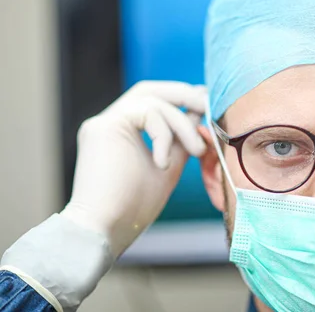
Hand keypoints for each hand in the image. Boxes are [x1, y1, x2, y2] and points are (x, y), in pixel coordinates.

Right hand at [60, 81, 206, 256]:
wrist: (105, 229)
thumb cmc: (134, 206)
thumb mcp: (169, 165)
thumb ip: (181, 140)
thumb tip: (199, 115)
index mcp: (123, 131)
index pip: (153, 101)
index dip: (181, 98)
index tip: (207, 103)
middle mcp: (111, 122)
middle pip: (149, 89)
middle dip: (182, 95)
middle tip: (207, 105)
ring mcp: (104, 122)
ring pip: (154, 101)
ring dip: (182, 123)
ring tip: (196, 150)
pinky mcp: (102, 126)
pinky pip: (147, 112)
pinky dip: (164, 135)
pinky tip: (163, 163)